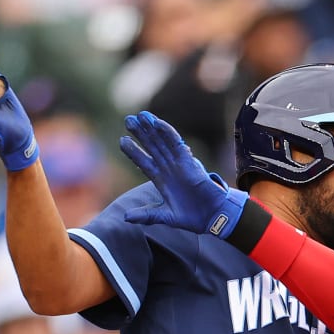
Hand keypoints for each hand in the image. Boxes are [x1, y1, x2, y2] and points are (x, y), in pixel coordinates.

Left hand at [119, 112, 247, 238]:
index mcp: (161, 180)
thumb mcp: (165, 216)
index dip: (134, 151)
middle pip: (152, 147)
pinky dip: (167, 132)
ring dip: (151, 129)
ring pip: (162, 142)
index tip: (122, 140)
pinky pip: (176, 144)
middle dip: (140, 134)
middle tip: (128, 120)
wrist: (211, 217)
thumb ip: (146, 215)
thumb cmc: (191, 217)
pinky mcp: (188, 162)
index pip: (144, 162)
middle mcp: (168, 169)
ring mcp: (178, 164)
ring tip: (140, 116)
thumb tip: (126, 217)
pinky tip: (157, 123)